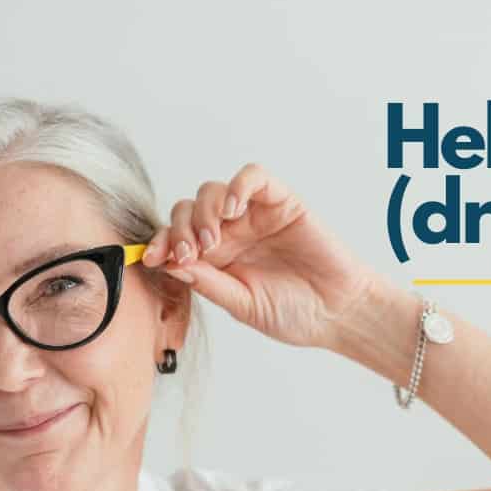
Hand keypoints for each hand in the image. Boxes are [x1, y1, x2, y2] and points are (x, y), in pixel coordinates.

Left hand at [140, 163, 380, 349]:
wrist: (338, 312)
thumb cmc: (294, 314)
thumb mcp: (242, 304)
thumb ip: (208, 283)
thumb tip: (169, 263)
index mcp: (215, 260)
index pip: (176, 240)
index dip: (160, 243)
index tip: (152, 258)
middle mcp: (230, 234)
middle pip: (186, 211)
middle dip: (180, 230)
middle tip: (192, 253)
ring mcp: (253, 216)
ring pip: (212, 191)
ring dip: (204, 212)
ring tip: (215, 240)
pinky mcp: (280, 201)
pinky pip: (252, 177)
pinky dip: (238, 186)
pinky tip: (234, 209)